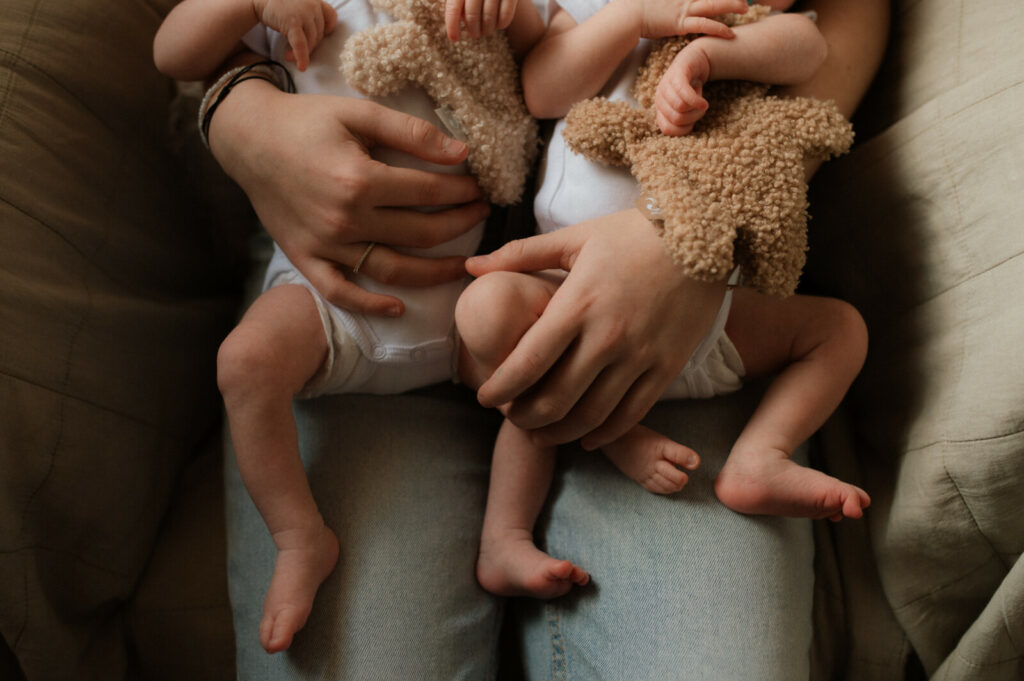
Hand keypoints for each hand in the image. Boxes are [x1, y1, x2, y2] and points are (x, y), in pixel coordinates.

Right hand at [209, 80, 490, 315]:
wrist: (248, 139)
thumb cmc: (305, 122)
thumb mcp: (358, 113)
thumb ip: (411, 132)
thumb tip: (461, 151)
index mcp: (359, 180)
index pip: (428, 192)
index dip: (461, 191)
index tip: (479, 188)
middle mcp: (345, 219)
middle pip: (419, 233)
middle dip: (460, 225)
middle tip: (480, 216)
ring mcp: (325, 244)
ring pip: (392, 270)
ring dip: (434, 272)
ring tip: (462, 265)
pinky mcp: (306, 259)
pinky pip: (342, 292)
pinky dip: (370, 306)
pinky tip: (399, 307)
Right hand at [252, 0, 337, 70]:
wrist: (259, 0)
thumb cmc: (280, 6)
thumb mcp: (300, 5)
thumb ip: (311, 16)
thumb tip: (317, 41)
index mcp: (316, 1)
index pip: (331, 16)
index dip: (327, 29)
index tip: (320, 36)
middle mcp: (313, 5)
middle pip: (319, 34)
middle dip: (309, 47)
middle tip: (296, 53)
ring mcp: (304, 13)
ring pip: (311, 41)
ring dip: (302, 54)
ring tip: (289, 57)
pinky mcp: (293, 21)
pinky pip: (301, 44)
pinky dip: (302, 57)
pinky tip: (301, 67)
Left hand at [445, 0, 517, 40]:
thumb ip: (457, 1)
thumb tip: (458, 20)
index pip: (453, 8)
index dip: (452, 26)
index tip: (454, 39)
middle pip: (471, 15)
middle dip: (472, 30)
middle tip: (474, 34)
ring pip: (488, 17)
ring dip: (486, 29)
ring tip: (486, 31)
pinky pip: (506, 15)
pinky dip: (501, 24)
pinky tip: (499, 25)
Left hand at [466, 209, 727, 448]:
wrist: (705, 234)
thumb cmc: (634, 233)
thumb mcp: (574, 237)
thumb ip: (520, 254)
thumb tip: (471, 267)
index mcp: (578, 304)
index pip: (527, 361)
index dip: (501, 388)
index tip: (484, 397)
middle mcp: (607, 338)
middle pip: (555, 398)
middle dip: (524, 416)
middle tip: (510, 418)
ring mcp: (640, 357)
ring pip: (591, 415)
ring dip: (559, 432)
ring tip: (539, 435)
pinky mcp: (667, 368)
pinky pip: (631, 414)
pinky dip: (604, 433)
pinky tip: (586, 437)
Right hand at [620, 0, 745, 40]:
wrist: (627, 14)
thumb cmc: (633, 3)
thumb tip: (667, 0)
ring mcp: (684, 8)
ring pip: (714, 4)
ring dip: (731, 5)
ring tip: (744, 8)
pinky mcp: (681, 23)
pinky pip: (704, 25)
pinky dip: (718, 28)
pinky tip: (730, 33)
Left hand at [654, 41, 710, 134]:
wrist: (695, 61)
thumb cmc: (690, 88)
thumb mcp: (685, 107)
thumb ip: (682, 120)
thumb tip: (685, 131)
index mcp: (660, 108)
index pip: (667, 129)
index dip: (684, 129)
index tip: (692, 121)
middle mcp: (659, 97)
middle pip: (677, 119)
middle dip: (693, 118)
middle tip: (699, 108)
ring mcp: (666, 85)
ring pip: (681, 108)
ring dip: (697, 108)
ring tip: (699, 99)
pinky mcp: (677, 74)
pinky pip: (685, 93)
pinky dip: (696, 101)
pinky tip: (704, 103)